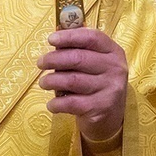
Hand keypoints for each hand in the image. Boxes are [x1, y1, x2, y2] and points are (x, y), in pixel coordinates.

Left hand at [37, 27, 127, 143]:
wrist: (111, 118)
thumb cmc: (96, 84)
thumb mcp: (94, 64)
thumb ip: (78, 50)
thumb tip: (55, 41)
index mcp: (113, 52)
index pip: (92, 37)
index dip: (69, 36)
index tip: (50, 39)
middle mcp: (115, 68)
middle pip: (78, 58)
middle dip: (53, 59)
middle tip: (40, 63)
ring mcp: (110, 89)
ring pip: (72, 80)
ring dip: (52, 81)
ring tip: (44, 83)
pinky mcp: (101, 108)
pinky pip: (71, 102)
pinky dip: (56, 103)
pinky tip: (52, 104)